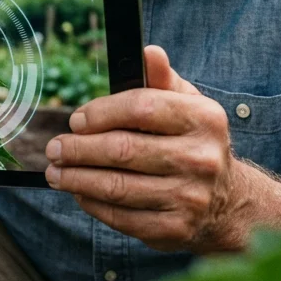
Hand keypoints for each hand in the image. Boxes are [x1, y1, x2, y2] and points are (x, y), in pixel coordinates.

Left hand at [44, 45, 243, 252]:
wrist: (226, 202)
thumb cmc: (193, 142)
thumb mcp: (187, 104)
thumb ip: (162, 79)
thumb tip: (148, 51)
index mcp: (204, 119)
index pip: (141, 107)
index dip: (101, 113)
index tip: (76, 120)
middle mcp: (200, 158)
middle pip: (122, 150)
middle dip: (79, 149)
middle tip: (54, 148)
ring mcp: (189, 197)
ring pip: (116, 187)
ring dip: (77, 178)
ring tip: (57, 172)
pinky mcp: (175, 229)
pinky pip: (121, 216)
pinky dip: (93, 203)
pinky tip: (80, 193)